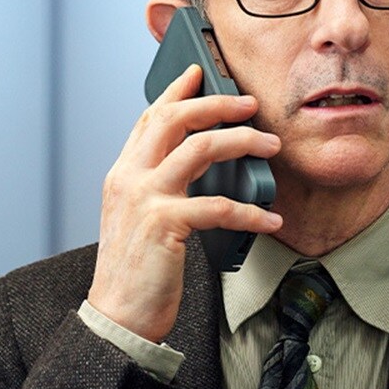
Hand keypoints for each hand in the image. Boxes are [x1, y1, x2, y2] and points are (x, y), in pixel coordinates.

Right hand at [87, 64, 283, 342]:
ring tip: (271, 146)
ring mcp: (146, 199)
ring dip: (242, 142)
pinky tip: (271, 218)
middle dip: (216, 104)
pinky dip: (251, 211)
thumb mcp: (138, 217)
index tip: (199, 72)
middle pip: (175, 119)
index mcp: (123, 173)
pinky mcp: (165, 225)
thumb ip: (157, 185)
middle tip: (250, 103)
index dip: (175, 91)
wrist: (117, 316)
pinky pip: (219, 207)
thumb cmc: (136, 270)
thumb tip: (197, 162)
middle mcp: (130, 178)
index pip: (149, 118)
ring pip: (200, 149)